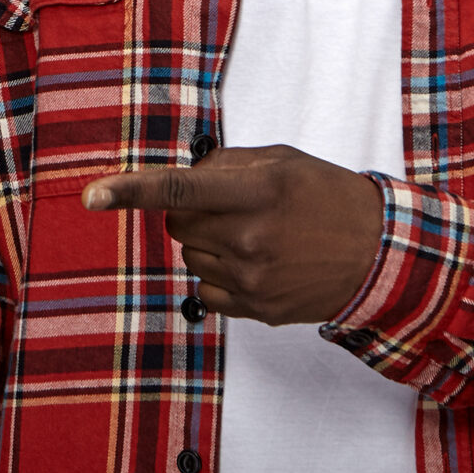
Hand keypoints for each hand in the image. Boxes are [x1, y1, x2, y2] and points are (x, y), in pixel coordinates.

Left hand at [84, 145, 383, 324]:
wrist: (380, 256)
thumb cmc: (330, 199)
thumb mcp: (282, 163)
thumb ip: (226, 165)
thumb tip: (183, 180)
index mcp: (257, 191)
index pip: (179, 190)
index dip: (130, 191)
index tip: (93, 196)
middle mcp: (250, 237)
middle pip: (176, 225)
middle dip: (191, 213)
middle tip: (233, 209)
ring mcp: (252, 279)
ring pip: (190, 256)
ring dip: (209, 244)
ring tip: (257, 238)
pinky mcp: (255, 310)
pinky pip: (205, 289)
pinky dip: (220, 275)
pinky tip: (258, 265)